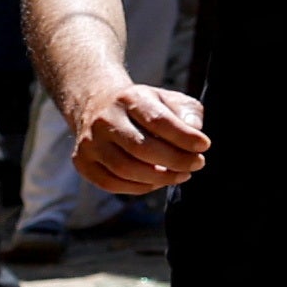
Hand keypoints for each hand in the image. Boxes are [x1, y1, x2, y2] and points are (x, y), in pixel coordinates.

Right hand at [70, 76, 209, 193]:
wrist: (99, 105)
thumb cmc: (144, 106)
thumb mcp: (168, 99)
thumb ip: (186, 112)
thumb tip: (196, 131)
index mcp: (129, 98)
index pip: (158, 120)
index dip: (183, 137)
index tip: (204, 146)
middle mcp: (104, 120)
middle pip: (141, 148)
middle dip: (175, 160)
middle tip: (197, 164)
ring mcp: (89, 142)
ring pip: (125, 169)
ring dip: (159, 178)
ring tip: (181, 175)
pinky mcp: (82, 161)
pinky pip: (111, 183)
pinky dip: (138, 187)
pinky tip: (157, 182)